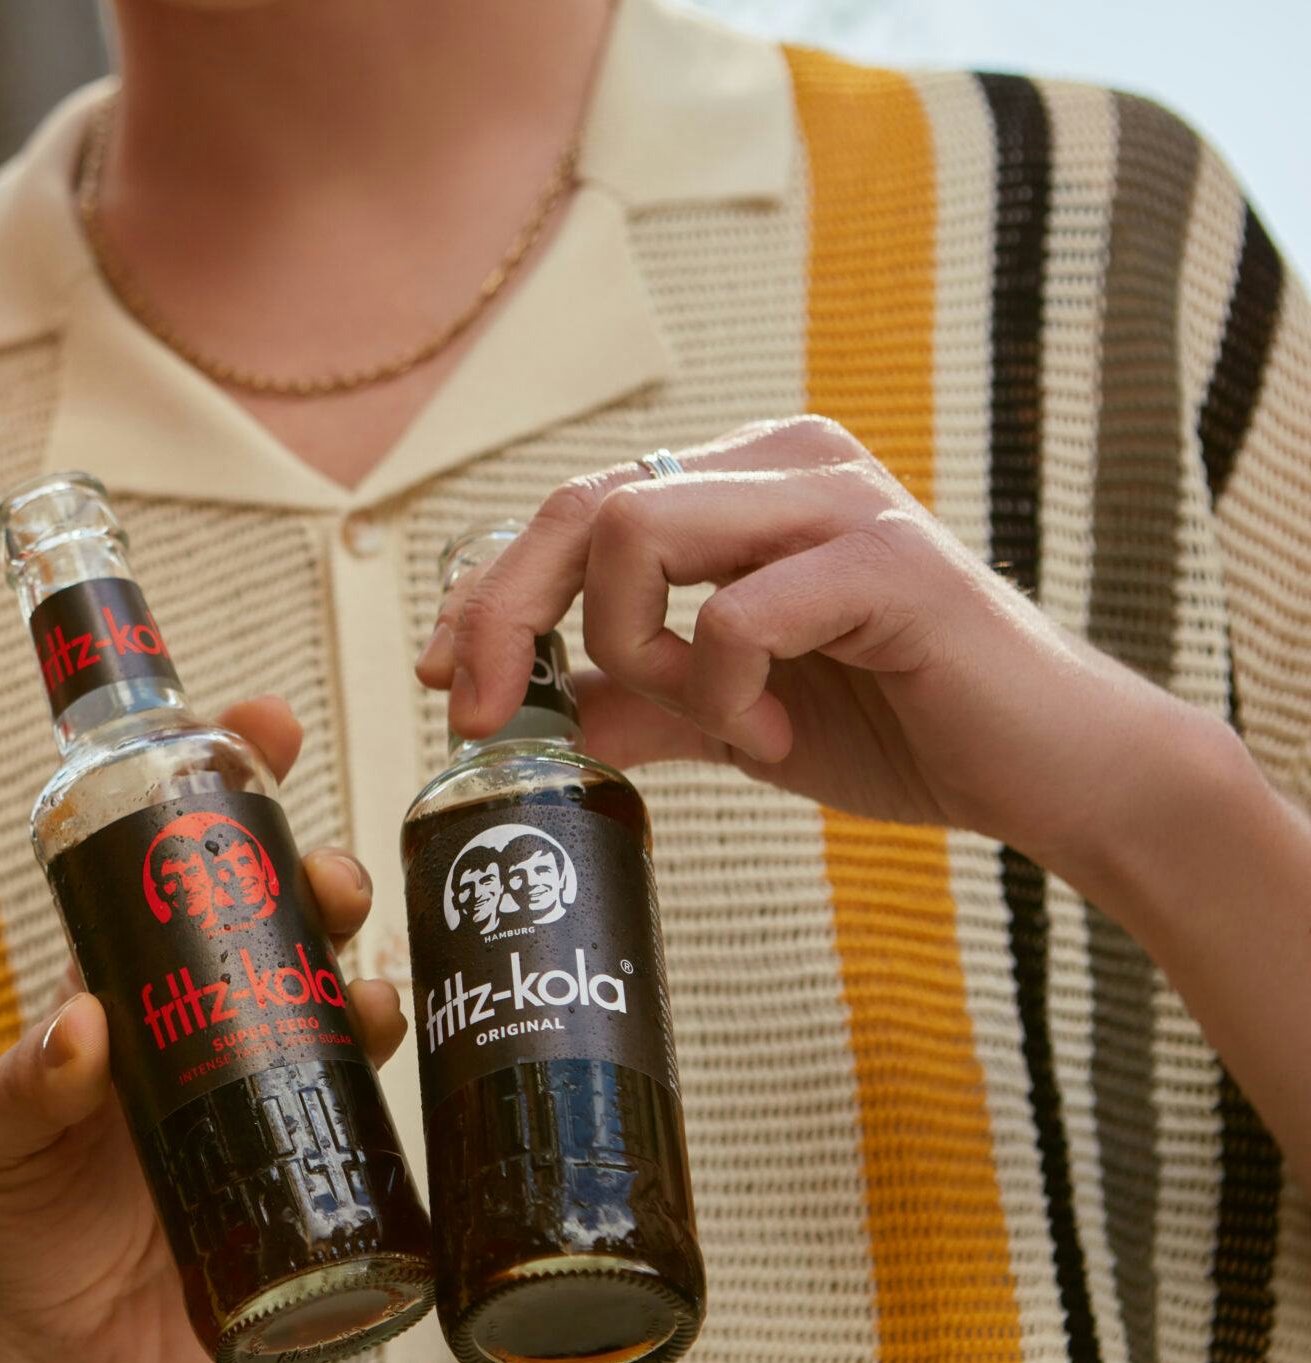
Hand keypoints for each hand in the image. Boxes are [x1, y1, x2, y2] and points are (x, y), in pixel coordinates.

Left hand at [0, 695, 406, 1362]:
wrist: (63, 1356)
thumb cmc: (14, 1225)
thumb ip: (22, 1087)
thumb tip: (79, 1029)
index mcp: (129, 985)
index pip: (175, 862)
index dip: (220, 781)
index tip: (255, 723)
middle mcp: (207, 1020)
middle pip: (282, 914)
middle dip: (317, 871)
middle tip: (327, 877)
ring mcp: (265, 1088)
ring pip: (336, 993)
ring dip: (363, 963)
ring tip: (363, 982)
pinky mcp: (309, 1163)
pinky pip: (367, 1101)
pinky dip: (392, 1062)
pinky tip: (397, 1041)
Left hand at [414, 415, 1221, 877]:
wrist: (1047, 773)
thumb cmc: (899, 730)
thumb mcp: (734, 719)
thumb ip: (640, 702)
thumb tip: (530, 712)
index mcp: (744, 483)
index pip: (574, 511)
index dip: (487, 593)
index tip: (441, 680)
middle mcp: (785, 462)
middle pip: (581, 504)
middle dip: (505, 616)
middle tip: (485, 714)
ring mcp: (837, 499)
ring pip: (637, 532)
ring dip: (632, 649)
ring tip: (703, 719)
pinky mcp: (883, 561)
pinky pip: (733, 616)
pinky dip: (727, 696)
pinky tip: (778, 740)